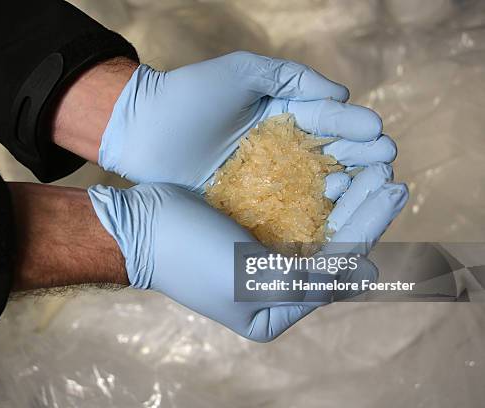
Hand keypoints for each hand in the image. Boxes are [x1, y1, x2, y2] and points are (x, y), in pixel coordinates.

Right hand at [88, 180, 406, 341]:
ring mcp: (262, 257)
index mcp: (273, 311)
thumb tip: (365, 271)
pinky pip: (293, 211)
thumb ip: (309, 279)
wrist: (137, 224)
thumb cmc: (190, 256)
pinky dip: (316, 192)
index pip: (336, 272)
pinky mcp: (252, 228)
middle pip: (330, 249)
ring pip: (316, 227)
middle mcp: (273, 288)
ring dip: (344, 198)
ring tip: (372, 167)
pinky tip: (335, 169)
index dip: (367, 230)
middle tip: (389, 174)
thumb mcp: (251, 278)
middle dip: (361, 212)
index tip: (392, 190)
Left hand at [98, 51, 396, 192]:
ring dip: (344, 193)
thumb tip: (340, 95)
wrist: (140, 132)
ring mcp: (263, 182)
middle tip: (386, 169)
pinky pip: (285, 214)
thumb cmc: (187, 96)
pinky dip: (312, 217)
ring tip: (370, 193)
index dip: (352, 128)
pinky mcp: (247, 208)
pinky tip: (336, 221)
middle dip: (358, 163)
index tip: (379, 135)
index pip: (326, 122)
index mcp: (279, 116)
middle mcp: (276, 151)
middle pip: (327, 158)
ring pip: (313, 189)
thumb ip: (291, 77)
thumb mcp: (241, 74)